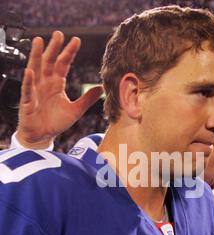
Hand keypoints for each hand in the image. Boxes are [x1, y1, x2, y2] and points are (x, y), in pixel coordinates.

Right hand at [17, 31, 102, 148]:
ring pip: (35, 69)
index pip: (63, 64)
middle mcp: (45, 83)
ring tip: (39, 41)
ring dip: (37, 56)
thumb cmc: (56, 122)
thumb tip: (101, 88)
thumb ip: (87, 99)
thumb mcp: (75, 110)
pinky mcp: (28, 102)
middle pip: (49, 62)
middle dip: (53, 48)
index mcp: (57, 84)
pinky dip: (28, 81)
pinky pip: (27, 90)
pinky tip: (30, 71)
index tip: (76, 40)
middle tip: (58, 34)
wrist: (43, 136)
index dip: (69, 53)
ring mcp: (35, 91)